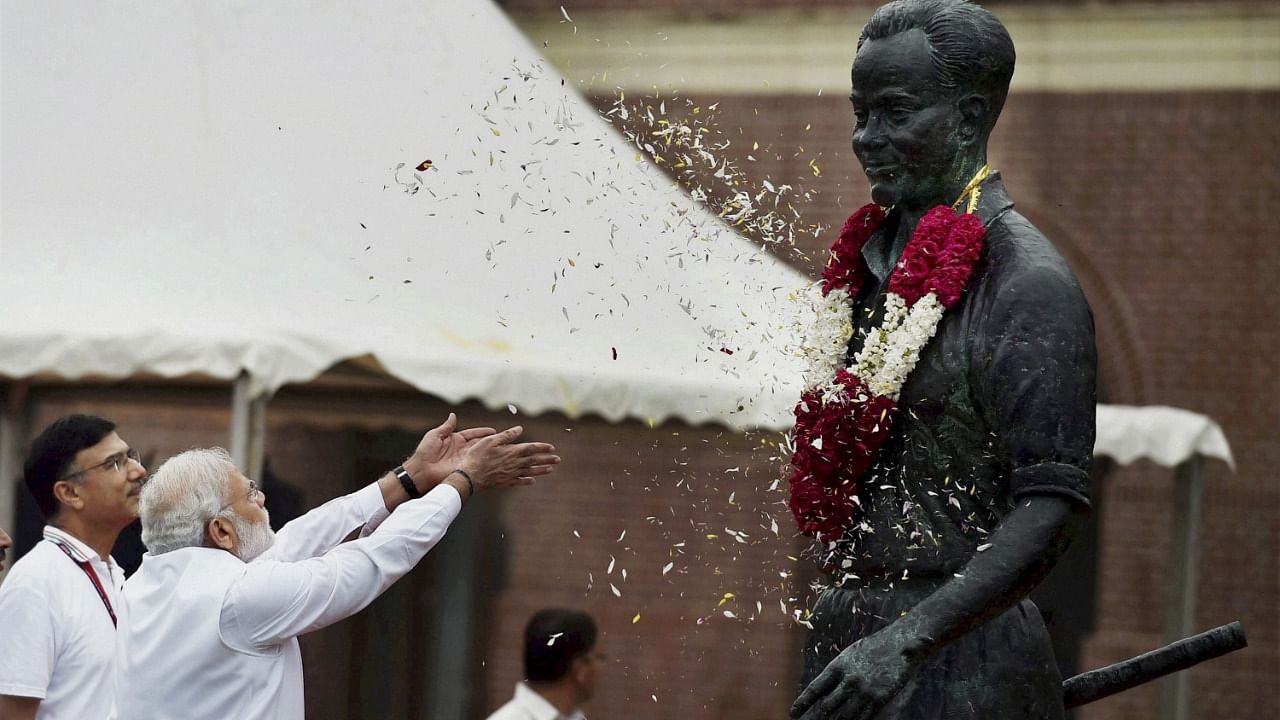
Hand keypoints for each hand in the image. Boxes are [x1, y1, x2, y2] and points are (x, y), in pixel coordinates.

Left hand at [402, 413, 497, 489]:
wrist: (420, 471)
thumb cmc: (424, 452)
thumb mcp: (434, 435)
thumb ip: (446, 427)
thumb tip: (453, 415)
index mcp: (455, 440)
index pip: (472, 434)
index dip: (482, 432)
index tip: (493, 431)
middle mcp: (461, 449)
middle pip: (479, 443)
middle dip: (490, 441)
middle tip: (504, 438)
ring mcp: (464, 459)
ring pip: (480, 452)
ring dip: (491, 450)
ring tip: (504, 447)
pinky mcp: (464, 468)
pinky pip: (477, 463)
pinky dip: (486, 461)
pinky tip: (496, 459)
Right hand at [456, 425, 558, 491]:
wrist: (470, 476)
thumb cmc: (478, 456)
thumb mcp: (491, 440)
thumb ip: (507, 435)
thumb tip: (520, 428)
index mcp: (512, 451)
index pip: (531, 448)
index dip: (542, 447)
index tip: (552, 448)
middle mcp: (514, 463)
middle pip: (534, 460)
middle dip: (547, 459)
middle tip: (558, 459)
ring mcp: (511, 474)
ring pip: (530, 471)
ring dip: (541, 470)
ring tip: (551, 469)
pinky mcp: (505, 482)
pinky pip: (519, 481)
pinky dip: (527, 481)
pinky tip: (533, 481)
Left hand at [791, 626, 918, 719]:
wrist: (901, 644)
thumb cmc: (874, 647)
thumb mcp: (850, 654)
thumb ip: (837, 671)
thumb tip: (823, 688)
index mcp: (838, 666)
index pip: (815, 688)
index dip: (803, 703)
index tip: (793, 712)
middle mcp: (848, 680)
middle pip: (826, 706)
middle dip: (814, 718)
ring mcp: (864, 691)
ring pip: (843, 716)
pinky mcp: (879, 699)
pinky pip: (863, 718)